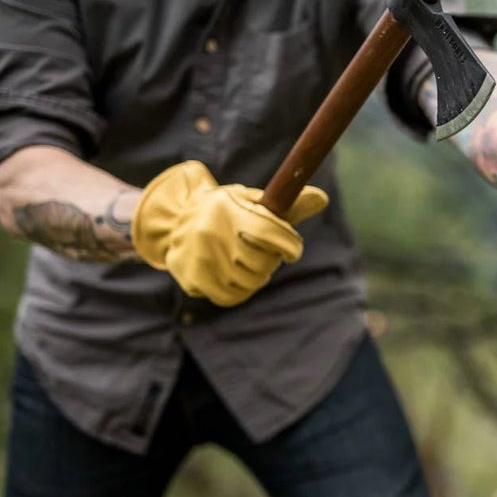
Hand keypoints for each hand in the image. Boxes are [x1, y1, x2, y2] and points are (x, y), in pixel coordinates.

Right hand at [132, 161, 327, 306]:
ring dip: (256, 276)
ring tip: (245, 262)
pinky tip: (235, 276)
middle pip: (263, 263)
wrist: (174, 223)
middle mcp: (211, 231)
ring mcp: (200, 257)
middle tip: (262, 253)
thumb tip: (322, 198)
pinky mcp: (193, 279)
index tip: (292, 250)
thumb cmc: (227, 212)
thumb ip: (287, 206)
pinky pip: (232, 297)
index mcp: (229, 207)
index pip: (271, 234)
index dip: (290, 246)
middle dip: (270, 260)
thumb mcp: (252, 201)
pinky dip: (240, 291)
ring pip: (250, 282)